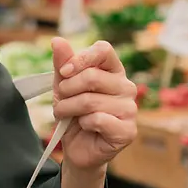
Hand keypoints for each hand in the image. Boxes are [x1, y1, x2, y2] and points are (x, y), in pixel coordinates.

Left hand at [51, 38, 137, 171]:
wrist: (77, 147)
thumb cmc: (73, 113)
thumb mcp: (63, 86)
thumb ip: (63, 64)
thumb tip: (57, 40)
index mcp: (113, 71)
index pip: (104, 50)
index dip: (80, 58)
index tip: (63, 72)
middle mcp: (126, 87)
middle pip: (92, 76)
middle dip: (67, 90)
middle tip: (61, 100)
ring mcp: (130, 109)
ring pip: (90, 101)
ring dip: (69, 109)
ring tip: (66, 114)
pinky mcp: (128, 130)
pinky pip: (97, 120)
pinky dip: (83, 124)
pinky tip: (85, 127)